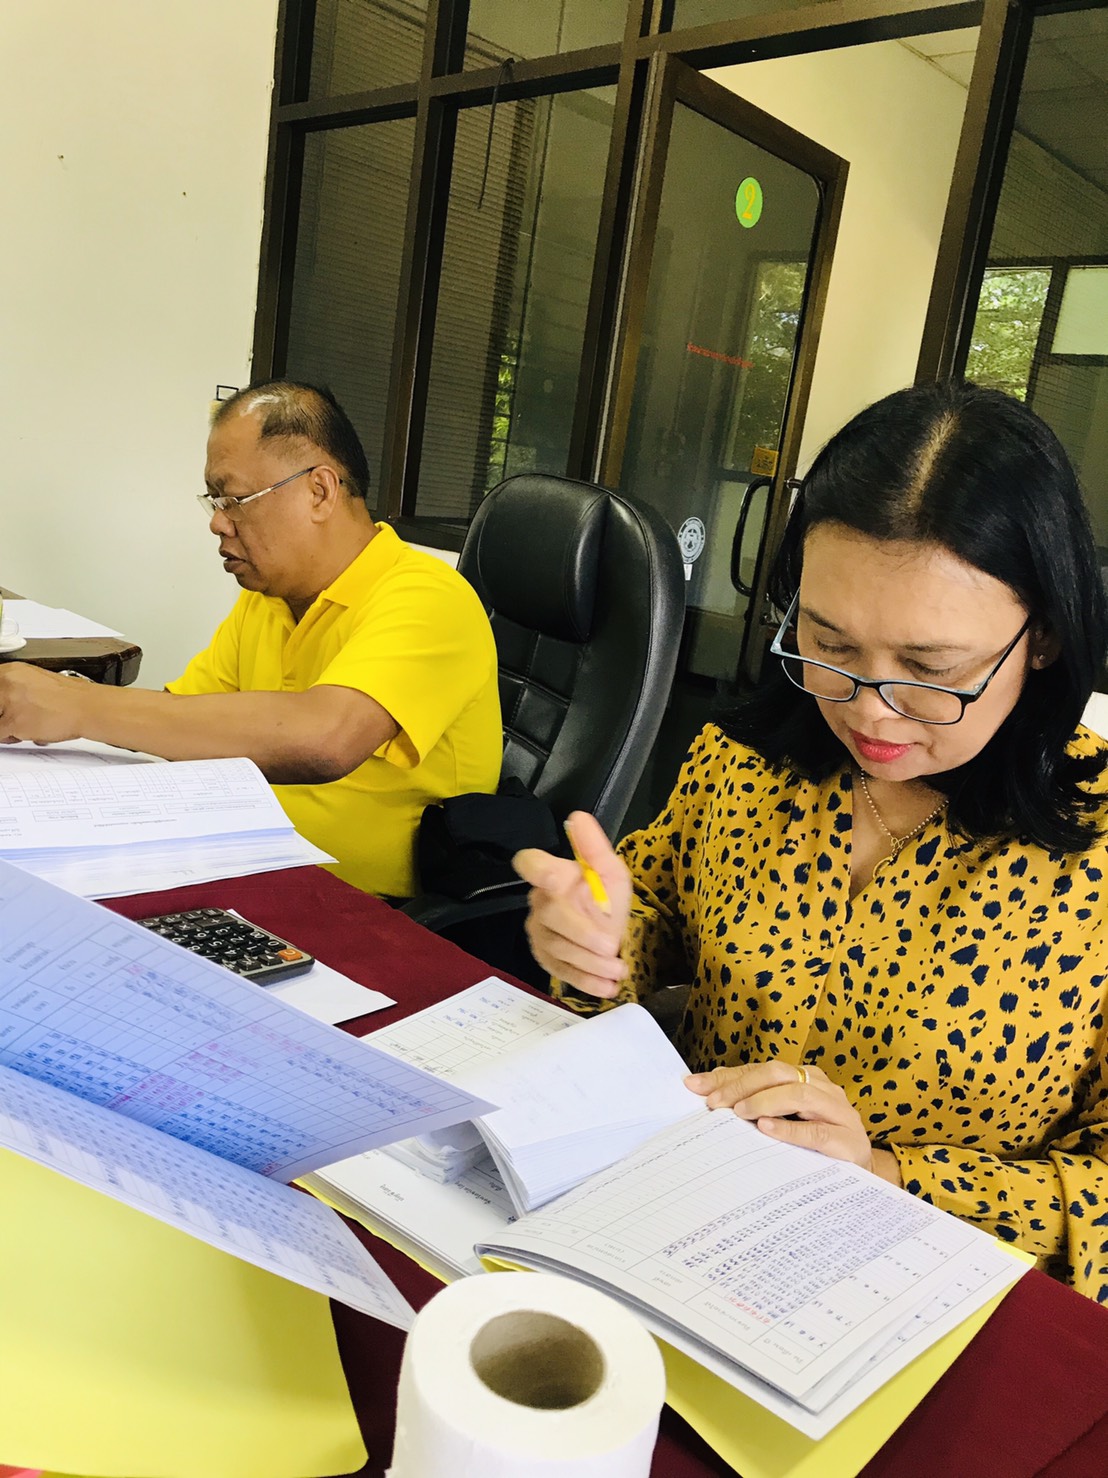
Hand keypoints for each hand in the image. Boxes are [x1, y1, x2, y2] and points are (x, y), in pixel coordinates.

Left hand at [0, 665, 91, 744]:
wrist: (86, 708)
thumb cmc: (70, 698)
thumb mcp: (37, 683)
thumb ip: (15, 690)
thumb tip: (6, 700)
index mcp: (12, 670)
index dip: (1, 702)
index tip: (5, 707)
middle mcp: (7, 682)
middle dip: (1, 713)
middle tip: (12, 718)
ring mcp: (8, 701)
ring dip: (4, 726)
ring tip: (22, 726)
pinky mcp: (13, 722)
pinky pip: (0, 735)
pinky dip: (11, 737)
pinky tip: (27, 732)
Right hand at [513, 811, 631, 998]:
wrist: (614, 935)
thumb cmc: (609, 900)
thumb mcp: (612, 874)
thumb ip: (595, 848)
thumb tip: (578, 816)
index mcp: (554, 876)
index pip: (529, 864)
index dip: (537, 869)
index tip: (557, 878)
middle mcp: (540, 903)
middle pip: (551, 915)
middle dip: (583, 933)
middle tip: (611, 946)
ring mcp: (539, 934)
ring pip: (557, 948)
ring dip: (590, 962)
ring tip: (618, 969)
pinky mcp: (545, 960)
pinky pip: (560, 972)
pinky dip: (585, 980)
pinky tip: (606, 986)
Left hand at [685, 1060, 901, 1182]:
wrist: (862, 1183)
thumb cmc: (815, 1150)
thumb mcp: (782, 1123)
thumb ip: (750, 1103)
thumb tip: (703, 1086)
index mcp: (807, 1079)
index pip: (762, 1070)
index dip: (729, 1077)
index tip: (696, 1087)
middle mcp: (824, 1089)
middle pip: (779, 1073)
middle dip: (742, 1085)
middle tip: (715, 1103)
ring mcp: (840, 1113)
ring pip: (800, 1093)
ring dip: (765, 1100)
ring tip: (740, 1112)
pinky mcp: (849, 1142)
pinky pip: (816, 1130)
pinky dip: (789, 1128)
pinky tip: (767, 1128)